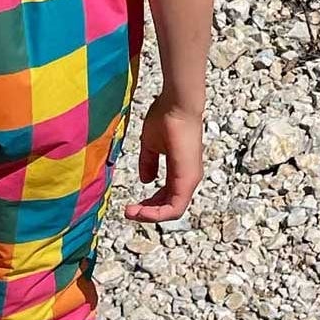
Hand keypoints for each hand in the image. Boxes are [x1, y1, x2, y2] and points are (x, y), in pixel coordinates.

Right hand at [125, 92, 203, 222]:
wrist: (177, 105)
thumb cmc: (166, 117)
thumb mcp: (151, 144)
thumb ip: (148, 163)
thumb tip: (146, 180)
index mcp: (180, 171)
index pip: (167, 197)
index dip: (149, 205)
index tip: (130, 206)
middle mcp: (188, 178)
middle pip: (169, 207)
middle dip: (148, 212)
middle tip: (129, 212)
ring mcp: (190, 179)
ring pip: (173, 210)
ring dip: (151, 215)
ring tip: (131, 213)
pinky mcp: (188, 179)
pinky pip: (175, 207)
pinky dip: (158, 213)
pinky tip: (141, 211)